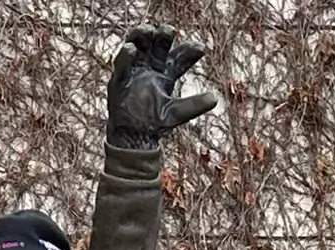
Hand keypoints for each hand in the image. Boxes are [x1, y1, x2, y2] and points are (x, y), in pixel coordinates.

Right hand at [106, 24, 218, 149]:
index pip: (179, 58)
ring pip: (138, 47)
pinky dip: (126, 56)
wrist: (133, 135)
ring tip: (148, 30)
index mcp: (167, 74)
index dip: (188, 51)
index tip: (201, 48)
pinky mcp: (119, 79)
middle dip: (162, 36)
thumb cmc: (155, 122)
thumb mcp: (177, 113)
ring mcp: (134, 71)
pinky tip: (132, 49)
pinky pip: (122, 64)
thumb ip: (193, 105)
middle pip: (157, 46)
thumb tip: (214, 99)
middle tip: (169, 29)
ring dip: (142, 37)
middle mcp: (151, 68)